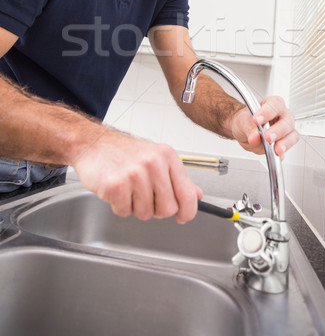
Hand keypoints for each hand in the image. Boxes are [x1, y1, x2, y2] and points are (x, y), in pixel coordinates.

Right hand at [72, 130, 202, 222]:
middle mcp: (154, 163)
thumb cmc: (124, 152)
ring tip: (128, 188)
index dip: (188, 211)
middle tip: (144, 195)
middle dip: (156, 209)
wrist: (93, 143)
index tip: (184, 217)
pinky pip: (124, 212)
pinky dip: (119, 205)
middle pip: (168, 209)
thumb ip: (178, 178)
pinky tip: (117, 190)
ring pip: (145, 213)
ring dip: (135, 206)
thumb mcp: (157, 157)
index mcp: (167, 156)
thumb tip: (196, 194)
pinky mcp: (116, 185)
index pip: (187, 193)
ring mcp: (135, 174)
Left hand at [231, 96, 298, 159]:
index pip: (275, 104)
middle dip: (278, 130)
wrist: (243, 130)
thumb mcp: (242, 121)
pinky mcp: (285, 142)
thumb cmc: (246, 120)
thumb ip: (248, 129)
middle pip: (287, 121)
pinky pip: (289, 147)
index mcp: (272, 104)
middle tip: (267, 137)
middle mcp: (282, 115)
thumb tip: (255, 137)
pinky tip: (276, 155)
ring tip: (276, 149)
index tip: (256, 120)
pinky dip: (283, 152)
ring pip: (293, 135)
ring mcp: (286, 129)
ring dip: (285, 142)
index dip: (267, 112)